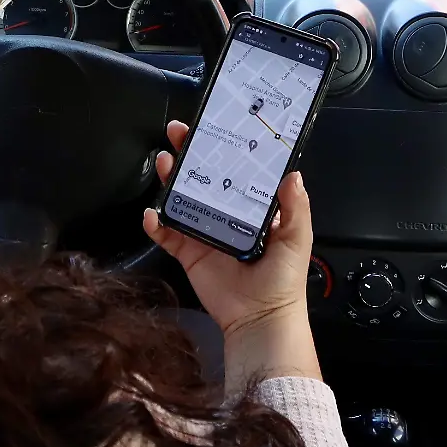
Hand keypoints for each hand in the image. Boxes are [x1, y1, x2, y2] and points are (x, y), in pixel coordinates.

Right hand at [141, 120, 313, 335]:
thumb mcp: (296, 238)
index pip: (235, 171)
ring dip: (170, 180)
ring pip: (181, 200)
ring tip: (163, 162)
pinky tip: (151, 214)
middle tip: (178, 133)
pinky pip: (166, 235)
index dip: (223, 149)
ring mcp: (204, 233)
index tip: (213, 128)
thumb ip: (295, 207)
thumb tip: (293, 174)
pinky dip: (155, 224)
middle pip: (203, 179)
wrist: (261, 319)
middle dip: (189, 155)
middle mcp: (226, 216)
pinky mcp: (188, 254)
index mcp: (251, 209)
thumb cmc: (283, 280)